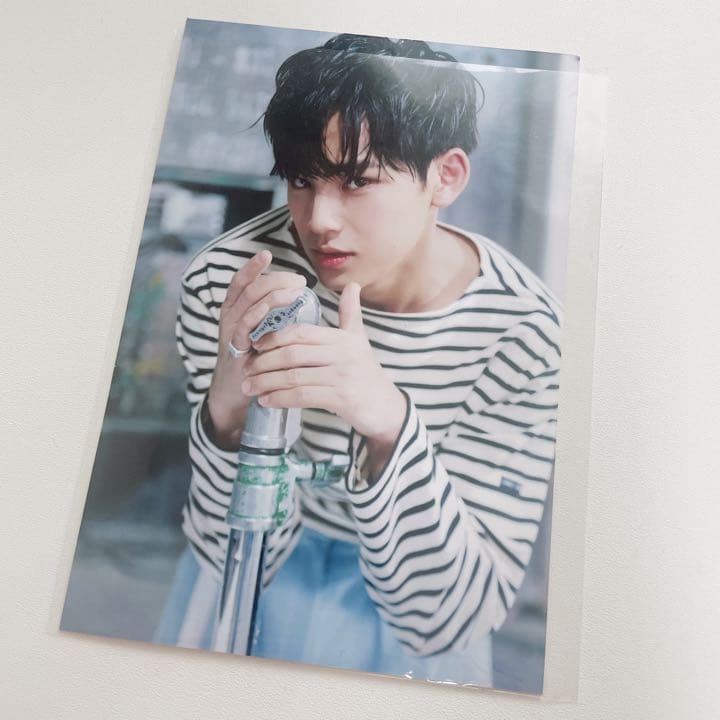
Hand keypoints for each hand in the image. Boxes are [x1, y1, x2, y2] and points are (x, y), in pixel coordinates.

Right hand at [207, 250, 307, 448]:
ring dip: (270, 295)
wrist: (235, 399)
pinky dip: (258, 317)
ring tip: (294, 290)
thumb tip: (297, 297)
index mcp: (235, 315)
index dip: (251, 269)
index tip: (266, 254)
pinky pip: (244, 331)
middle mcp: (229, 322)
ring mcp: (230, 338)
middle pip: (246, 291)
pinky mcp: (235, 355)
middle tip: (298, 279)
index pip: (240, 285)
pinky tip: (273, 310)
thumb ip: (273, 317)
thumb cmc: (254, 366)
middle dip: (271, 280)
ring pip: (245, 307)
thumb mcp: (261, 337)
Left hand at [242, 282, 406, 449]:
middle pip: (292, 354)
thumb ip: (350, 313)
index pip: (300, 332)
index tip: (254, 345)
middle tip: (245, 369)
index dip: (274, 337)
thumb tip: (352, 285)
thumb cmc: (367, 372)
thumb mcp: (359, 340)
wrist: (385, 407)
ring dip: (266, 383)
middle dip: (263, 362)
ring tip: (248, 387)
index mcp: (342, 338)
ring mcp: (342, 377)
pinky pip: (303, 397)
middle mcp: (342, 355)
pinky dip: (280, 399)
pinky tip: (266, 401)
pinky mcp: (341, 399)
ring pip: (294, 377)